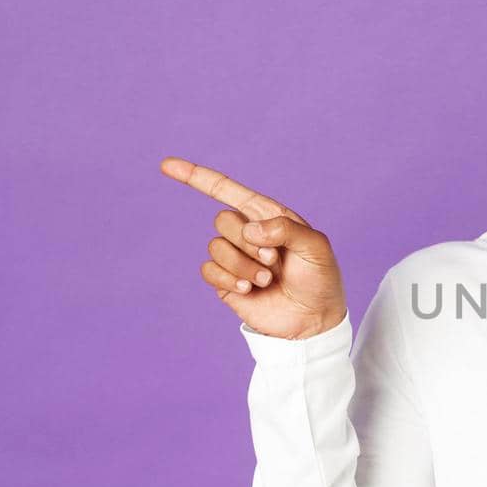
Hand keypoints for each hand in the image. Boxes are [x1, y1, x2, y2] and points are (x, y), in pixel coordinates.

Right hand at [159, 156, 348, 340]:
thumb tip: (250, 229)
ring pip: (215, 247)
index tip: (166, 165)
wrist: (314, 320)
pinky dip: (228, 279)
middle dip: (248, 242)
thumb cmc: (320, 279)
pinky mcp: (225, 282)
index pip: (227, 190)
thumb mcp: (316, 247)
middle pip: (222, 220)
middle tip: (273, 260)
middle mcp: (247, 232)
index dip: (196, 176)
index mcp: (267, 215)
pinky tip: (248, 290)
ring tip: (268, 279)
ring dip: (243, 265)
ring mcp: (235, 257)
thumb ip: (286, 229)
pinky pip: (209, 270)